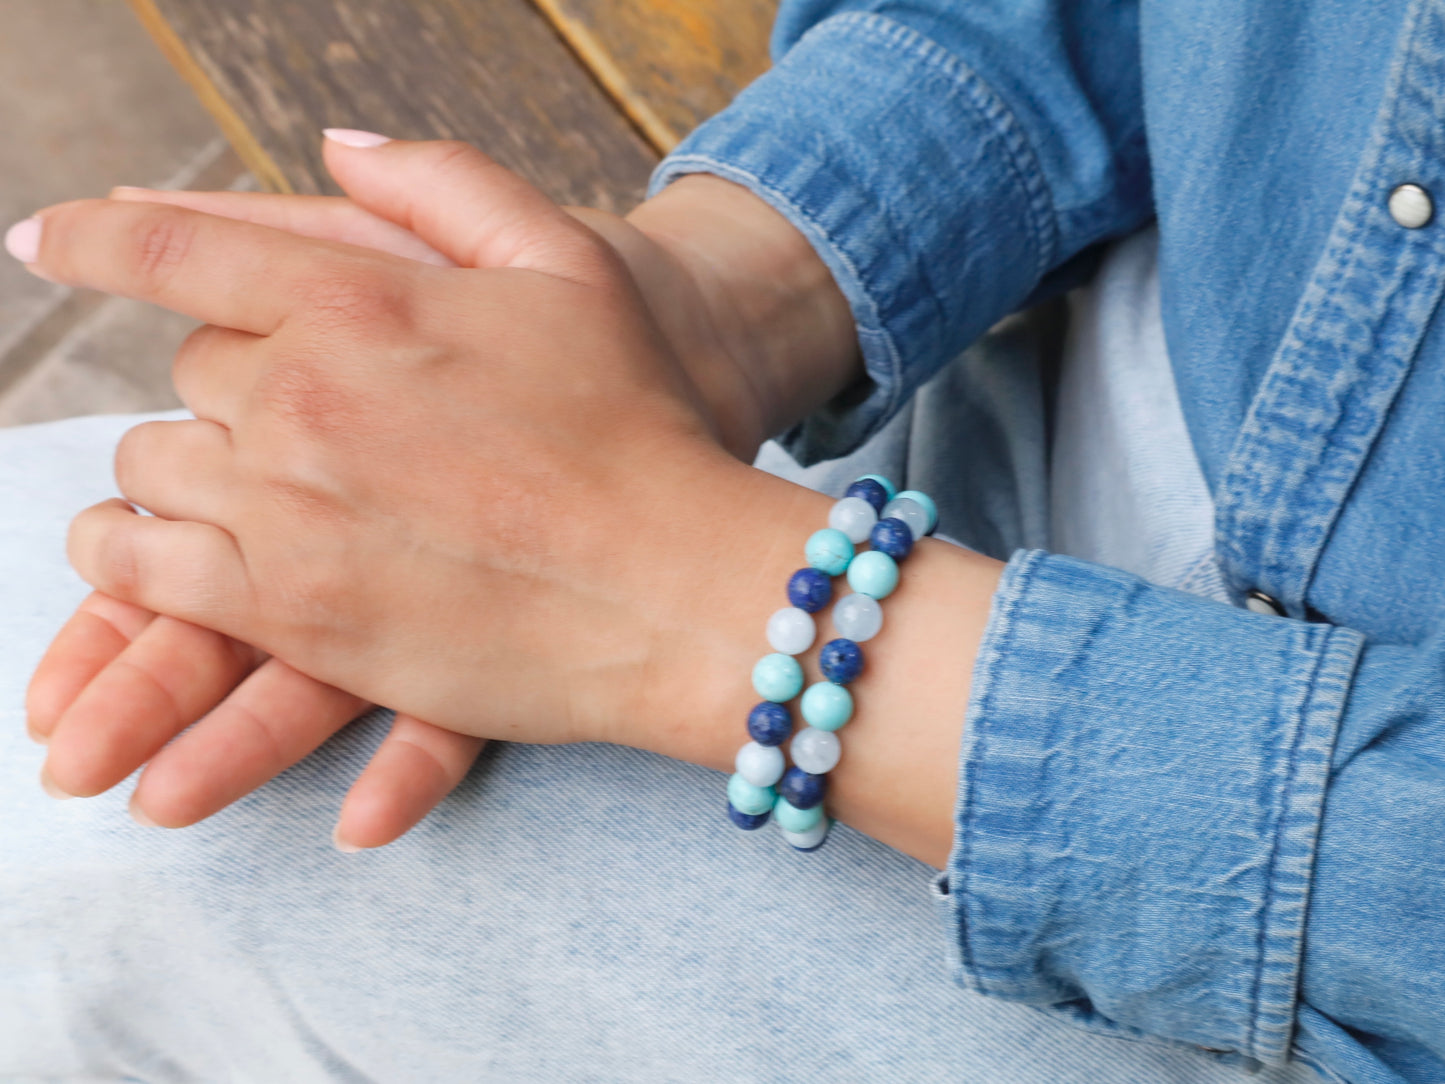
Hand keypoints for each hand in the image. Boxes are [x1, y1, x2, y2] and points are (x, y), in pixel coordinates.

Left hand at [17, 137, 780, 766]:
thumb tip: (339, 145)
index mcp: (357, 299)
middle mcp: (300, 399)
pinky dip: (142, 559)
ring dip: (174, 476)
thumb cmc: (639, 425)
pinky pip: (150, 573)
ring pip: (150, 475)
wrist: (677, 588)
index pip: (178, 250)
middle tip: (291, 419)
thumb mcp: (568, 264)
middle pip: (186, 377)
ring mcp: (287, 514)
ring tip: (218, 490)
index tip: (42, 238)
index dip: (98, 239)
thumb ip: (447, 185)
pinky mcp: (294, 617)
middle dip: (228, 389)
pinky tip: (166, 558)